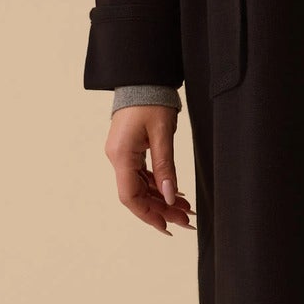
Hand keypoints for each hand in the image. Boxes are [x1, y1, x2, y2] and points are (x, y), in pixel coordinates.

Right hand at [105, 105, 194, 235]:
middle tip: (186, 220)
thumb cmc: (152, 100)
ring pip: (140, 186)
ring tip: (185, 209)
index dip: (148, 215)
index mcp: (121, 155)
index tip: (168, 227)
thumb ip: (165, 167)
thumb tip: (170, 197)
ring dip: (161, 199)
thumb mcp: (162, 134)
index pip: (130, 196)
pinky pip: (141, 174)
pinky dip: (157, 185)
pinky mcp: (129, 149)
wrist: (142, 76)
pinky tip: (174, 192)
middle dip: (161, 209)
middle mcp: (117, 157)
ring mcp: (122, 154)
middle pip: (137, 194)